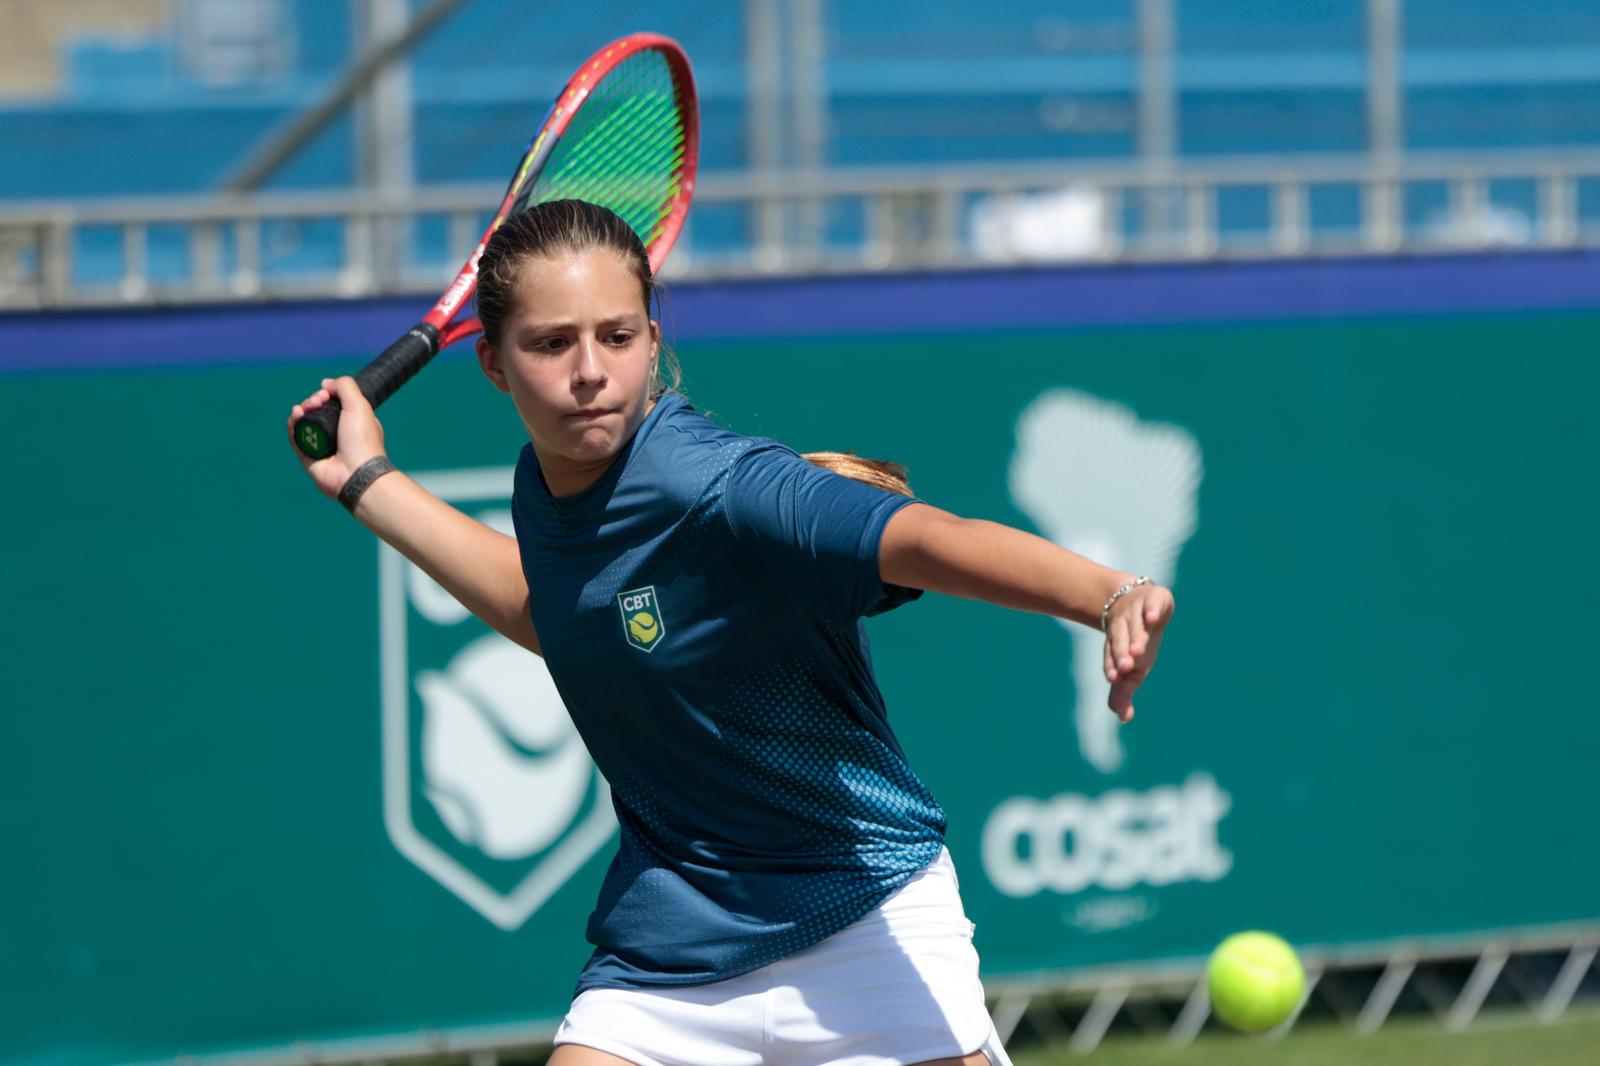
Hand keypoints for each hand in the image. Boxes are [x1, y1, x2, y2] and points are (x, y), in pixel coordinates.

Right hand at [286, 376, 387, 500]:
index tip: (325, 393)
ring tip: (304, 408)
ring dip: (301, 410)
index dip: (327, 395)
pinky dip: (293, 424)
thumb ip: (345, 386)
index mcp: (353, 422)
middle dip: (312, 401)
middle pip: (317, 411)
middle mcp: (338, 433)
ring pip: (305, 422)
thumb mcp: (360, 405)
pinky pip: (296, 437)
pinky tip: (296, 414)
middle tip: (317, 401)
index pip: (334, 403)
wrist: (355, 472)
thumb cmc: (362, 440)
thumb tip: (325, 383)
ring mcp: (322, 445)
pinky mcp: (308, 456)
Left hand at [1102, 582, 1174, 723]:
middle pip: (1120, 641)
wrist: (1136, 600)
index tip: (1114, 678)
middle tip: (1125, 667)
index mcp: (1116, 646)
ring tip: (1138, 650)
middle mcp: (1123, 628)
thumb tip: (1124, 718)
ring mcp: (1136, 612)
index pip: (1111, 657)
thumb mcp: (1131, 668)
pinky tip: (1152, 619)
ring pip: (1134, 625)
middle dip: (1122, 653)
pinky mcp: (1152, 598)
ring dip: (1136, 636)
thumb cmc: (1135, 642)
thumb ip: (1124, 691)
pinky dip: (1151, 611)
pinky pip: (1151, 604)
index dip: (1112, 666)